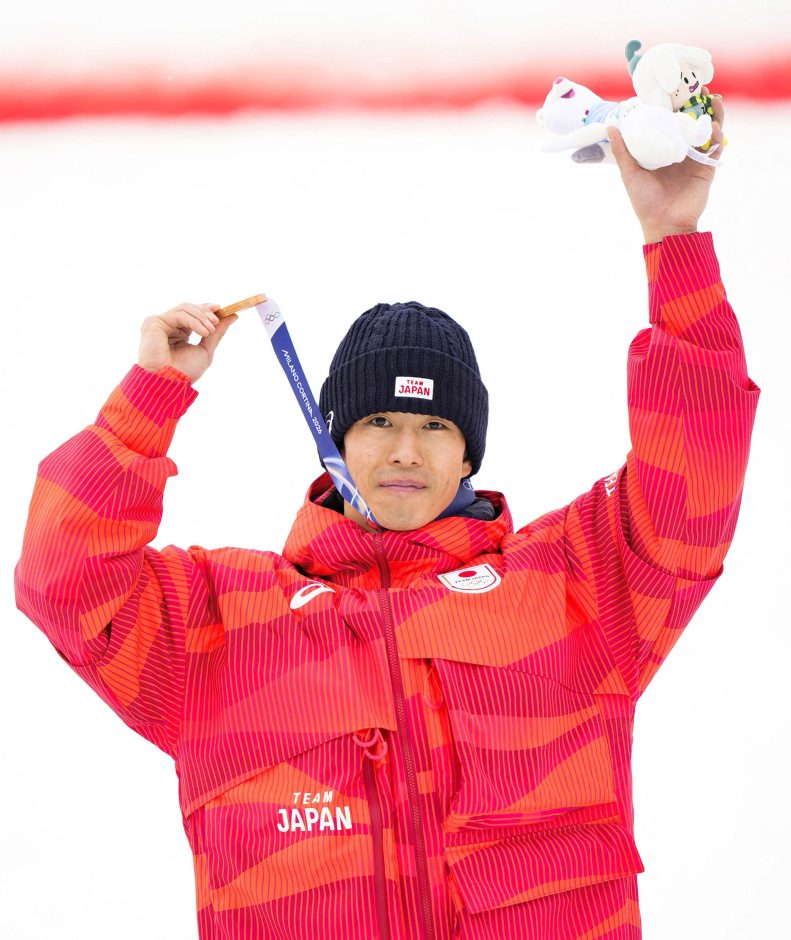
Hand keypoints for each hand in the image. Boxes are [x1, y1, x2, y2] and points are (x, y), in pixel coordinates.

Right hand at [138, 302, 236, 382]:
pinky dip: (194, 321)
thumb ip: (217, 333)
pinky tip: (203, 332)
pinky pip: (179, 315)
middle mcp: (168, 327)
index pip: (193, 314)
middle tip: (216, 321)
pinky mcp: (153, 322)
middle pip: (189, 308)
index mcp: (179, 333)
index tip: (220, 308)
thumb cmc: (185, 372)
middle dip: (205, 312)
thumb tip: (233, 316)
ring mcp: (160, 324)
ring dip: (202, 317)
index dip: (206, 309)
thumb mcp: (206, 350)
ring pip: (185, 309)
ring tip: (210, 330)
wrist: (170, 382)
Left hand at [608, 91, 724, 243]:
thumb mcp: (630, 173)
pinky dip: (717, 136)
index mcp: (664, 151)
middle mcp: (681, 152)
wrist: (664, 224)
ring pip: (708, 131)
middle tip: (699, 86)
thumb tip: (610, 126)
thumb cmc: (644, 202)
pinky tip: (715, 125)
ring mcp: (695, 160)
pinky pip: (716, 148)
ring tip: (713, 98)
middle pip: (692, 123)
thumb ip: (623, 151)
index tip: (675, 88)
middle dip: (698, 104)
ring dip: (713, 114)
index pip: (671, 123)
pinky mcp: (707, 169)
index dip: (676, 106)